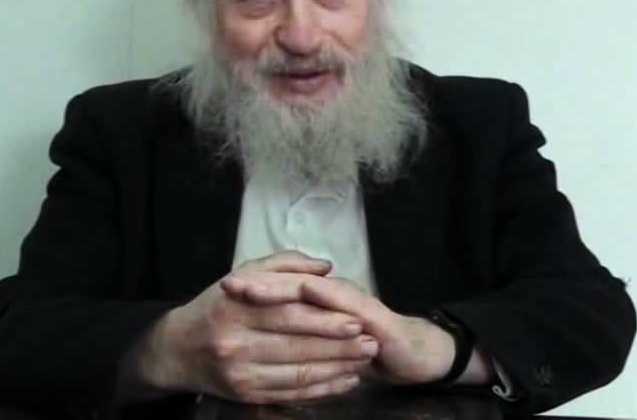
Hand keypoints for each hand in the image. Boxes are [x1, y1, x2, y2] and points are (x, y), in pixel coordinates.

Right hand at [132, 252, 379, 403]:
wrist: (178, 349)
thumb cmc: (217, 306)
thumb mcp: (243, 274)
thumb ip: (284, 266)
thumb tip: (325, 266)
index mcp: (236, 308)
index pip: (288, 314)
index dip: (325, 319)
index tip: (357, 320)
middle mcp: (235, 343)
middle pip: (297, 347)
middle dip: (339, 347)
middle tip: (372, 343)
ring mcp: (240, 374)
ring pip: (297, 374)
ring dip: (336, 370)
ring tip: (364, 361)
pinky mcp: (245, 395)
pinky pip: (290, 394)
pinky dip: (321, 390)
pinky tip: (343, 381)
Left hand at [223, 274, 479, 385]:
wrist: (413, 353)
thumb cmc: (365, 343)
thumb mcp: (330, 335)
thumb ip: (306, 326)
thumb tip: (272, 318)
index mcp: (321, 298)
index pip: (283, 287)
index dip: (255, 285)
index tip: (222, 286)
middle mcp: (334, 293)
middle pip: (291, 284)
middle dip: (259, 284)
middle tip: (228, 283)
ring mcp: (353, 301)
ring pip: (313, 290)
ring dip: (282, 288)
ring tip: (253, 288)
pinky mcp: (373, 315)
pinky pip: (346, 304)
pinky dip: (326, 298)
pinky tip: (307, 291)